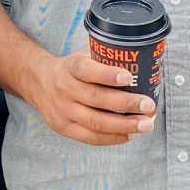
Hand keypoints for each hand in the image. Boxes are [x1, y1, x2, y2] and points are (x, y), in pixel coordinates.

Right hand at [29, 49, 155, 146]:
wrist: (40, 84)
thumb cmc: (72, 70)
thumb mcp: (83, 56)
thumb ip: (105, 54)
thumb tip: (140, 52)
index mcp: (70, 67)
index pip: (86, 70)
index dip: (107, 74)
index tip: (128, 77)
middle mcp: (64, 89)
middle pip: (96, 99)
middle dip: (126, 103)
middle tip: (148, 105)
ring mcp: (63, 111)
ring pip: (95, 122)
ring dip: (124, 125)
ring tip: (146, 124)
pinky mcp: (65, 128)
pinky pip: (91, 138)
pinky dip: (113, 138)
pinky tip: (131, 134)